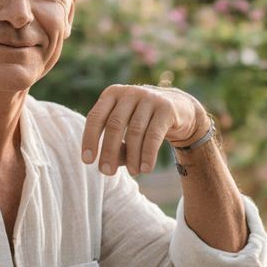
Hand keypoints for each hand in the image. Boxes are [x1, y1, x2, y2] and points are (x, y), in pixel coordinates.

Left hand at [81, 84, 207, 175]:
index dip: (89, 139)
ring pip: (134, 131)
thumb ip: (116, 146)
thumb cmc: (143, 123)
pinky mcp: (166, 108)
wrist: (178, 109)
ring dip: (132, 156)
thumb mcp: (125, 130)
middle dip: (109, 151)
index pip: (95, 117)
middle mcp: (129, 93)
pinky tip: (145, 169)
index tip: (87, 161)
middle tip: (107, 172)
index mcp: (112, 94)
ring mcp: (149, 98)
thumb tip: (109, 164)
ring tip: (133, 173)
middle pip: (114, 125)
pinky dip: (148, 154)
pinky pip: (153, 135)